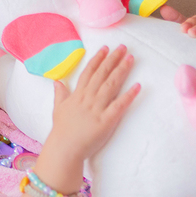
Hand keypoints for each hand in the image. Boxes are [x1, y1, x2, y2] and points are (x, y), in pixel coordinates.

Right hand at [47, 45, 139, 168]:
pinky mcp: (105, 121)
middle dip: (112, 60)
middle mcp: (88, 99)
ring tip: (130, 59)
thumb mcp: (58, 109)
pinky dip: (128, 96)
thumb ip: (60, 94)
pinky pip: (119, 106)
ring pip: (111, 85)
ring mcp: (97, 109)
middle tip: (123, 47)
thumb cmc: (62, 131)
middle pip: (102, 75)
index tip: (106, 48)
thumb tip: (57, 82)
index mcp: (78, 95)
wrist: (64, 149)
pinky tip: (138, 86)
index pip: (89, 72)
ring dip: (121, 71)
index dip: (98, 59)